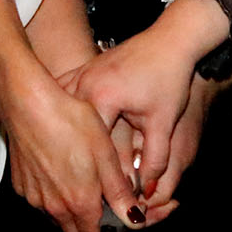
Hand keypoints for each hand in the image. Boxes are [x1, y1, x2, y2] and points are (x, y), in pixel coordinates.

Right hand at [3, 73, 142, 231]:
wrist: (29, 104)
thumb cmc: (71, 122)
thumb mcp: (105, 154)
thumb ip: (119, 192)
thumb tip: (134, 220)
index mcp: (80, 203)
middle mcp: (55, 208)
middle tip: (105, 213)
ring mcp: (35, 198)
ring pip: (58, 219)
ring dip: (72, 214)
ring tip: (85, 189)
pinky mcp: (22, 185)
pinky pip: (42, 201)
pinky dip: (54, 197)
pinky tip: (62, 174)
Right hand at [62, 0, 221, 183]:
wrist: (170, 40)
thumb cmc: (169, 76)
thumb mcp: (164, 121)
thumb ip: (156, 158)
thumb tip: (148, 192)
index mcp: (100, 97)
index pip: (92, 146)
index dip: (100, 172)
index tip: (106, 191)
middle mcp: (82, 85)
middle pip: (74, 132)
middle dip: (81, 160)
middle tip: (87, 186)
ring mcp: (77, 76)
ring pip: (63, 115)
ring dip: (68, 139)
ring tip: (74, 166)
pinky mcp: (79, 72)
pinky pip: (62, 97)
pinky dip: (62, 115)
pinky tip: (61, 133)